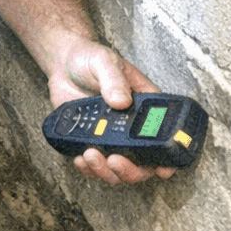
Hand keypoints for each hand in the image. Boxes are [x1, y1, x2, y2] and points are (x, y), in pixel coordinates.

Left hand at [49, 38, 176, 185]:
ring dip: (106, 171)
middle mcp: (131, 128)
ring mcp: (110, 136)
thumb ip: (114, 80)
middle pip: (141, 164)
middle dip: (130, 170)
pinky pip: (93, 163)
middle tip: (114, 160)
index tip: (162, 169)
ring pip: (116, 169)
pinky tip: (80, 159)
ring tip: (90, 156)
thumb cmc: (90, 58)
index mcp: (145, 109)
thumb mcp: (105, 62)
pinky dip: (88, 167)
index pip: (164, 138)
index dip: (167, 159)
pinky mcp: (89, 139)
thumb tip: (121, 101)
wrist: (62, 62)